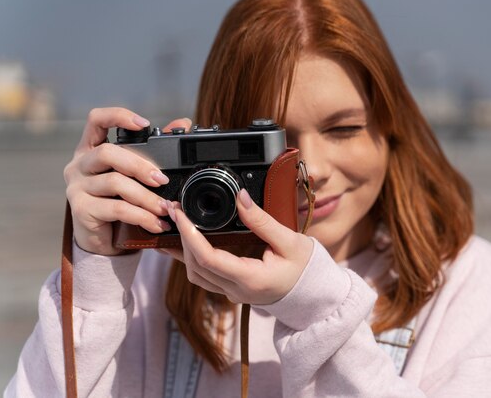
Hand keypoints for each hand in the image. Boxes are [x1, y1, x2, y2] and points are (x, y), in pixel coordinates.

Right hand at [64, 107, 191, 254]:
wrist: (104, 242)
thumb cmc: (120, 203)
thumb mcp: (136, 177)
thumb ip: (154, 150)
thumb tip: (182, 122)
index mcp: (91, 149)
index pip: (96, 120)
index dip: (118, 116)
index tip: (144, 124)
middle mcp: (79, 164)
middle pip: (108, 153)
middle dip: (140, 165)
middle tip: (162, 180)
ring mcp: (77, 187)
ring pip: (114, 183)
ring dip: (146, 197)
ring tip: (165, 208)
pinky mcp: (80, 210)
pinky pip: (116, 209)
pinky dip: (141, 216)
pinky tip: (156, 223)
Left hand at [164, 189, 313, 304]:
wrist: (315, 295)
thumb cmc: (306, 269)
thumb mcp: (290, 241)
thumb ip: (263, 220)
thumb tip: (240, 196)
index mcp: (250, 279)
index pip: (207, 258)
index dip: (189, 235)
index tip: (180, 213)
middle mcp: (237, 290)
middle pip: (196, 267)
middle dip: (181, 238)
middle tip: (175, 210)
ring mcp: (233, 294)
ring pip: (196, 276)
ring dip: (182, 251)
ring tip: (175, 225)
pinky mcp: (233, 290)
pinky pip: (205, 277)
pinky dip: (191, 259)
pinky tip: (186, 243)